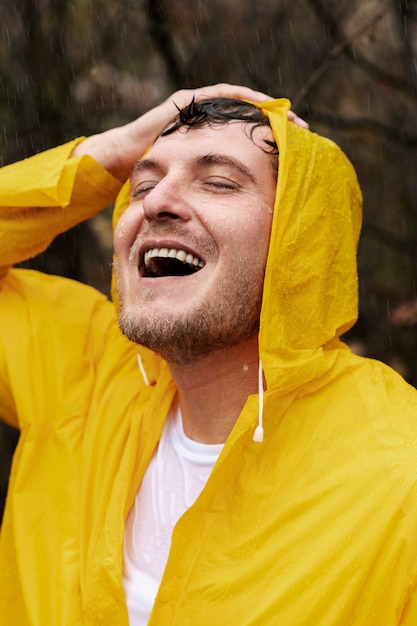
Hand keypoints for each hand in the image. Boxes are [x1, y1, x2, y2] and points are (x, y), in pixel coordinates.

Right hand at [72, 83, 307, 180]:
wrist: (122, 161)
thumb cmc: (156, 181)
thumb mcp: (195, 191)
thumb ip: (213, 199)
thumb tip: (239, 225)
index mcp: (213, 144)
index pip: (249, 138)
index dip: (272, 143)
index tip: (296, 153)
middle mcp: (208, 124)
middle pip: (250, 119)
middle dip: (277, 124)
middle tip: (303, 132)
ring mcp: (198, 110)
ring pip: (241, 104)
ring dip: (267, 109)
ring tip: (290, 119)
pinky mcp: (187, 101)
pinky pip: (223, 95)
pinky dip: (245, 99)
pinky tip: (265, 106)